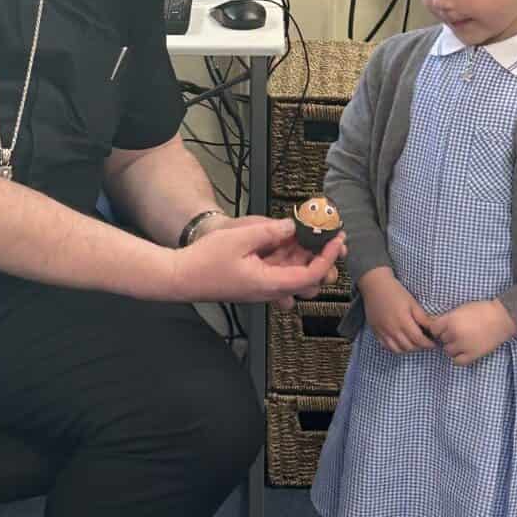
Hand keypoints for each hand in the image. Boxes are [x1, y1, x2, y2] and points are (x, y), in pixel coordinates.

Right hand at [172, 218, 344, 307]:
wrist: (181, 277)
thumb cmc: (205, 262)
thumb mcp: (238, 239)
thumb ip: (268, 232)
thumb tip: (291, 226)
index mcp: (268, 284)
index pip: (309, 275)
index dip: (326, 258)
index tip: (335, 240)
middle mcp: (269, 290)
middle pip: (307, 279)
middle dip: (321, 259)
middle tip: (329, 238)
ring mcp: (262, 287)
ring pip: (294, 274)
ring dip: (304, 256)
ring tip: (309, 233)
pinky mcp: (255, 281)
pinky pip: (279, 270)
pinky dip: (287, 256)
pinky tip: (286, 238)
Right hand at [357, 268, 433, 352]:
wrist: (374, 285)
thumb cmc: (395, 291)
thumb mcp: (412, 302)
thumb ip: (423, 317)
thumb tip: (434, 329)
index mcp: (403, 321)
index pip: (419, 340)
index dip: (429, 344)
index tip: (434, 343)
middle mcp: (392, 329)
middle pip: (410, 347)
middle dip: (420, 347)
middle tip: (426, 343)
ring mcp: (383, 332)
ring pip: (398, 349)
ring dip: (409, 349)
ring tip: (414, 343)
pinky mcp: (376, 332)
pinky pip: (387, 346)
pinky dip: (396, 348)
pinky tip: (401, 342)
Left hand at [428, 299, 516, 365]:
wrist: (501, 318)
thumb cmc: (481, 310)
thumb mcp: (460, 309)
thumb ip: (448, 318)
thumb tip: (435, 325)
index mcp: (451, 320)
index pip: (433, 329)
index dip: (438, 329)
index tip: (443, 328)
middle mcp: (455, 333)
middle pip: (441, 340)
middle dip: (447, 337)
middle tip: (456, 333)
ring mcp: (464, 345)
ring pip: (448, 351)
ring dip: (452, 347)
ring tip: (461, 342)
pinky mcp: (473, 355)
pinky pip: (457, 361)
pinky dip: (458, 357)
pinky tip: (463, 351)